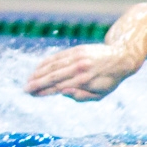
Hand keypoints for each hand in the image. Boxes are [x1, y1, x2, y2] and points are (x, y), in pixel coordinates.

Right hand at [25, 43, 141, 100]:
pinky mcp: (75, 50)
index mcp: (85, 80)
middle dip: (37, 82)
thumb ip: (81, 96)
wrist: (121, 57)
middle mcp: (79, 67)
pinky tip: (37, 68)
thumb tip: (62, 92)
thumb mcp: (100, 94)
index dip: (45, 91)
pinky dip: (45, 63)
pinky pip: (57, 57)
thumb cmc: (109, 80)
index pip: (59, 86)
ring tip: (28, 80)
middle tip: (25, 89)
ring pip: (52, 65)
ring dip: (38, 72)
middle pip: (53, 76)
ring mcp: (76, 57)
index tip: (34, 95)